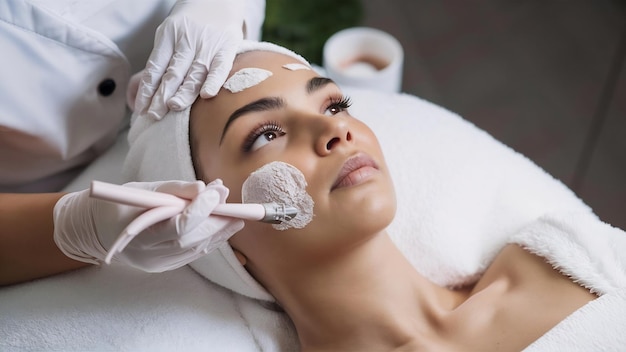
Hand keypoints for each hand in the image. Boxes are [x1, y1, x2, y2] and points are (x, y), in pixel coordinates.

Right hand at [53, 180, 243, 271]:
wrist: (96, 228)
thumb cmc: (120, 204)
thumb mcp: (143, 190)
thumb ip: (174, 189)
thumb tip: (203, 187)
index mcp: (139, 232)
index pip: (179, 225)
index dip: (201, 209)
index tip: (217, 192)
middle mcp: (148, 253)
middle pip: (192, 240)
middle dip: (218, 223)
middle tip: (236, 208)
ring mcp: (155, 263)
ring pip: (195, 250)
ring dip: (218, 234)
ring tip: (236, 219)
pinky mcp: (162, 266)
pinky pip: (191, 255)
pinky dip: (207, 242)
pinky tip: (220, 230)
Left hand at [135, 0, 245, 119]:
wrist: (218, 1)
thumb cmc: (189, 25)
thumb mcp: (170, 34)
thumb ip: (161, 59)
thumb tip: (142, 91)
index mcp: (168, 35)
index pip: (155, 67)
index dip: (147, 89)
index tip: (141, 109)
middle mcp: (186, 40)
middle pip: (172, 72)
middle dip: (162, 95)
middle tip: (154, 115)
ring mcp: (207, 44)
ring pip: (194, 72)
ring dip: (184, 92)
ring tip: (174, 108)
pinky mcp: (227, 47)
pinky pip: (221, 66)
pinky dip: (214, 80)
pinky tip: (207, 95)